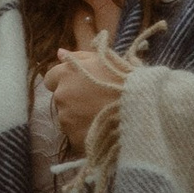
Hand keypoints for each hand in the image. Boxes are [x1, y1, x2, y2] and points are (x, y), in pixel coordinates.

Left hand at [43, 32, 130, 151]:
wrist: (141, 109)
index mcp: (67, 74)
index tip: (81, 86)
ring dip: (79, 117)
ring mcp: (67, 119)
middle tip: (97, 102)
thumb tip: (59, 53)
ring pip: (68, 118)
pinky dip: (86, 134)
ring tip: (102, 116)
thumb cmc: (126, 81)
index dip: (67, 82)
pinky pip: (76, 136)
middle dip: (74, 100)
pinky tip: (102, 129)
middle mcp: (62, 96)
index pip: (51, 78)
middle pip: (61, 99)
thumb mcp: (106, 59)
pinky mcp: (74, 139)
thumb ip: (80, 56)